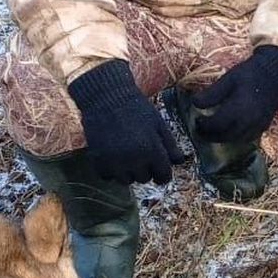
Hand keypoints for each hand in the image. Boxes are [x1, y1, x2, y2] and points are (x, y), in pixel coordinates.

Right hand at [68, 59, 184, 184]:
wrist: (106, 96)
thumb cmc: (136, 108)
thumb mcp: (158, 123)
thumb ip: (170, 145)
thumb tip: (178, 163)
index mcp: (152, 151)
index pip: (164, 177)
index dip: (163, 174)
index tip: (159, 170)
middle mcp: (134, 160)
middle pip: (144, 179)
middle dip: (144, 169)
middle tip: (138, 152)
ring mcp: (115, 163)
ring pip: (126, 181)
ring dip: (127, 171)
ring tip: (124, 153)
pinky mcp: (99, 162)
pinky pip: (108, 176)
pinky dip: (110, 169)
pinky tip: (110, 153)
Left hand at [191, 46, 277, 142]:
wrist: (276, 74)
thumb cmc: (250, 74)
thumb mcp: (229, 79)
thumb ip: (212, 93)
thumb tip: (194, 103)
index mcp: (239, 107)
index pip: (216, 124)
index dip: (204, 126)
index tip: (197, 121)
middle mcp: (249, 120)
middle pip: (224, 136)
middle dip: (210, 135)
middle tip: (200, 130)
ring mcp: (257, 125)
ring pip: (235, 140)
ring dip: (221, 138)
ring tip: (211, 132)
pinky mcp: (263, 127)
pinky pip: (246, 139)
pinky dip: (234, 138)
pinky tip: (228, 131)